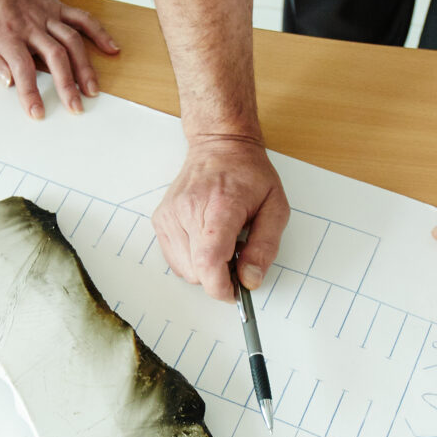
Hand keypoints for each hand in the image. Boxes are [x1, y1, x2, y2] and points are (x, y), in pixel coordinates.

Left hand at [0, 0, 118, 117]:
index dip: (31, 93)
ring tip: (92, 89)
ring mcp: (47, 15)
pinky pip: (82, 18)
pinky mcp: (56, 6)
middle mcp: (31, 25)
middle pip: (55, 58)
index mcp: (7, 34)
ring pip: (73, 41)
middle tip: (76, 107)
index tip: (37, 112)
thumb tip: (6, 82)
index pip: (22, 69)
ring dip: (85, 67)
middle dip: (68, 86)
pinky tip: (111, 49)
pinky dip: (99, 33)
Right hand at [153, 136, 288, 301]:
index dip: (220, 287)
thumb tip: (250, 280)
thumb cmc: (249, 174)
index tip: (234, 291)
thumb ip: (265, 247)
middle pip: (197, 271)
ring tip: (221, 243)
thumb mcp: (275, 208)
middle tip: (236, 255)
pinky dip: (191, 259)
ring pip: (184, 269)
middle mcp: (188, 210)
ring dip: (204, 267)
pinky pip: (174, 259)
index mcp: (220, 207)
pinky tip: (205, 240)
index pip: (209, 261)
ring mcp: (170, 215)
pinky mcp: (161, 219)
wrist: (219, 145)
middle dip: (218, 276)